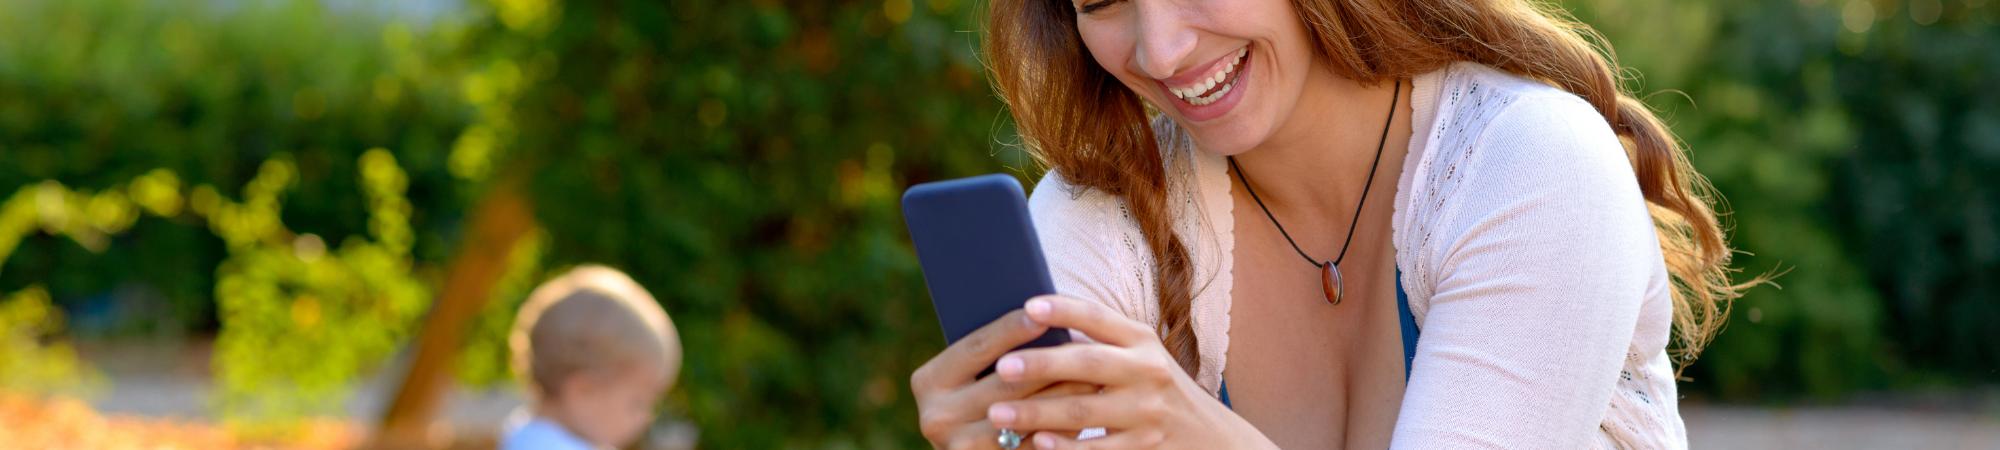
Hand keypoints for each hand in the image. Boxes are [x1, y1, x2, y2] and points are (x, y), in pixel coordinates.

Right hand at [913, 308, 1098, 448]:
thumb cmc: (985, 392)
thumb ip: (996, 351)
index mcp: (929, 381)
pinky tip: (1086, 412)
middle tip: (1087, 345)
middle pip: (1004, 385)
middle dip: (1050, 364)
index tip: (1045, 311)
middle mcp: (936, 417)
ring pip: (1022, 418)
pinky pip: (1031, 447)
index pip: (976, 348)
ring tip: (1095, 376)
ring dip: (1062, 397)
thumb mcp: (976, 372)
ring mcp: (959, 448)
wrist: (976, 448)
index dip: (1011, 328)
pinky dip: (1061, 430)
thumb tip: (1043, 315)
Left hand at [985, 296, 1275, 448]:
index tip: (1028, 306)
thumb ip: (1100, 340)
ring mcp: (1147, 413)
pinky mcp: (1143, 448)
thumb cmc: (1154, 388)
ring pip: (1084, 412)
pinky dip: (1066, 448)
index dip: (1065, 310)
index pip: (1099, 318)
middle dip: (1042, 365)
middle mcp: (1147, 371)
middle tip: (1002, 367)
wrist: (1210, 437)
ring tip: (998, 413)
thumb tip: (1031, 318)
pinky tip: (1038, 443)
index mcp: (1141, 340)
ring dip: (1037, 412)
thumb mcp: (1140, 355)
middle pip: (1088, 364)